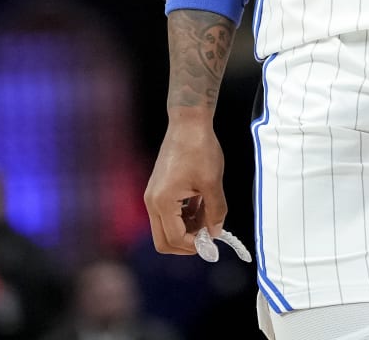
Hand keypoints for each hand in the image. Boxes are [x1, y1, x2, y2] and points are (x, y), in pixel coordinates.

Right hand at [144, 117, 225, 255]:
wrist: (188, 122)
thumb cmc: (199, 148)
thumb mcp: (212, 182)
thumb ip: (215, 211)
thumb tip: (215, 232)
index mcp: (163, 201)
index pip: (175, 239)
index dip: (195, 245)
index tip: (213, 243)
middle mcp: (152, 202)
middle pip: (164, 240)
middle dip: (187, 243)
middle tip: (208, 237)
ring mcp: (154, 195)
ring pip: (166, 228)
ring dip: (187, 230)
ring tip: (209, 218)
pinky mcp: (159, 189)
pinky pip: (168, 214)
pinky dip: (184, 217)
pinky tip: (202, 207)